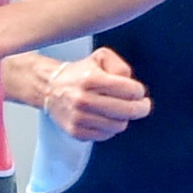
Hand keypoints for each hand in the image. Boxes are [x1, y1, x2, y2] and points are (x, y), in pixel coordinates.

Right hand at [0, 46, 151, 142]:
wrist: (50, 88)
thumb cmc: (80, 73)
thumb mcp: (101, 58)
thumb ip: (120, 66)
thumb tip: (130, 84)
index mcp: (91, 79)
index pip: (129, 91)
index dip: (139, 92)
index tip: (138, 92)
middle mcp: (83, 99)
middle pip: (127, 111)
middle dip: (141, 108)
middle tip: (142, 105)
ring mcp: (79, 118)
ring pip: (118, 125)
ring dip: (124, 118)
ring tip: (120, 110)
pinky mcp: (76, 132)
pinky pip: (106, 135)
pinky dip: (110, 128)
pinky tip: (106, 118)